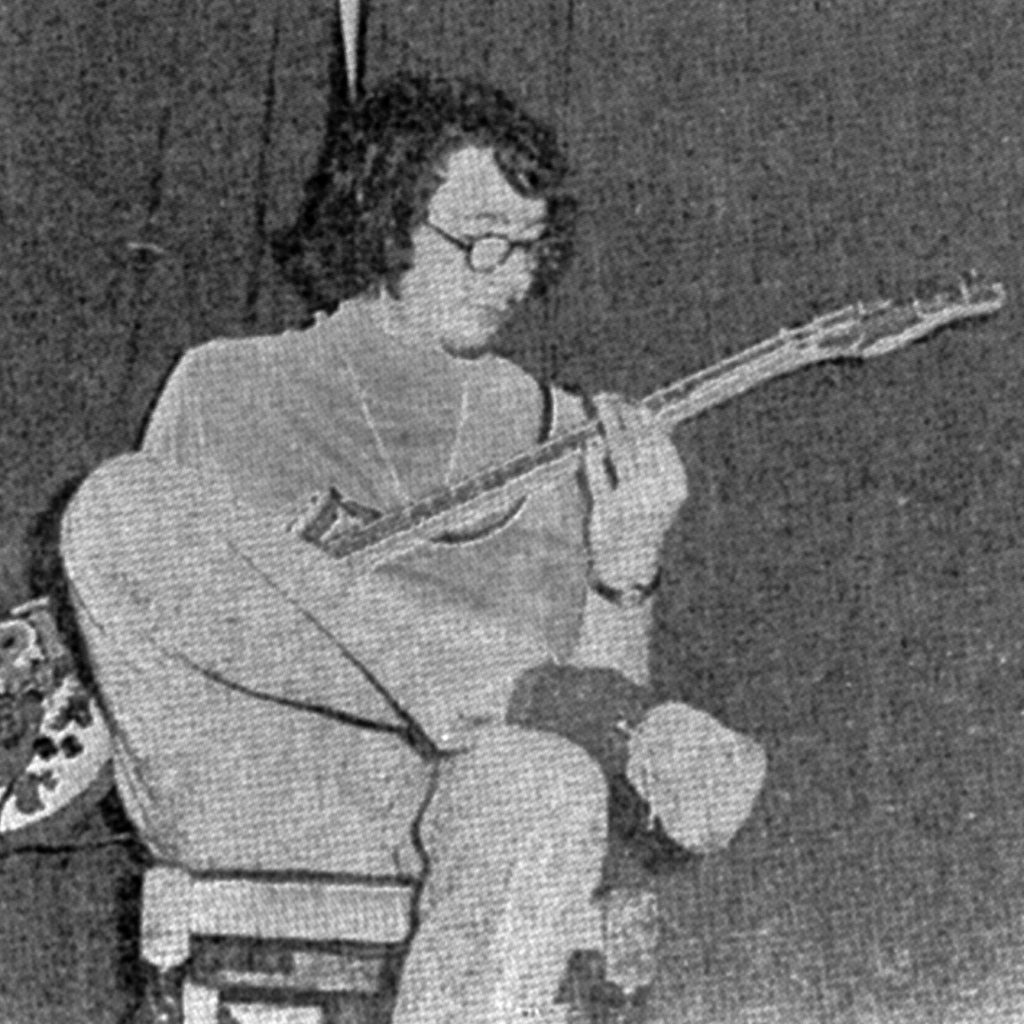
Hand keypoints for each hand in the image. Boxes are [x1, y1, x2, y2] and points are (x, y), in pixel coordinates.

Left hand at [583, 394, 687, 588]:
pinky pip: (598, 476)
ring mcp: (633, 502)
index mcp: (674, 483)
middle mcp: (657, 492)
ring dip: (605, 425)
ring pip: (619, 451)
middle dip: (620, 413)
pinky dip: (592, 457)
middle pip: (637, 440)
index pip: (657, 438)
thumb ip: (653, 458)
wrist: (628, 565)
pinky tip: (589, 442)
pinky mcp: (608, 512)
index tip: (628, 401)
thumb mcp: (656, 490)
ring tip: (595, 409)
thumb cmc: (640, 519)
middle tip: (604, 397)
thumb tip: (647, 418)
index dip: (641, 415)